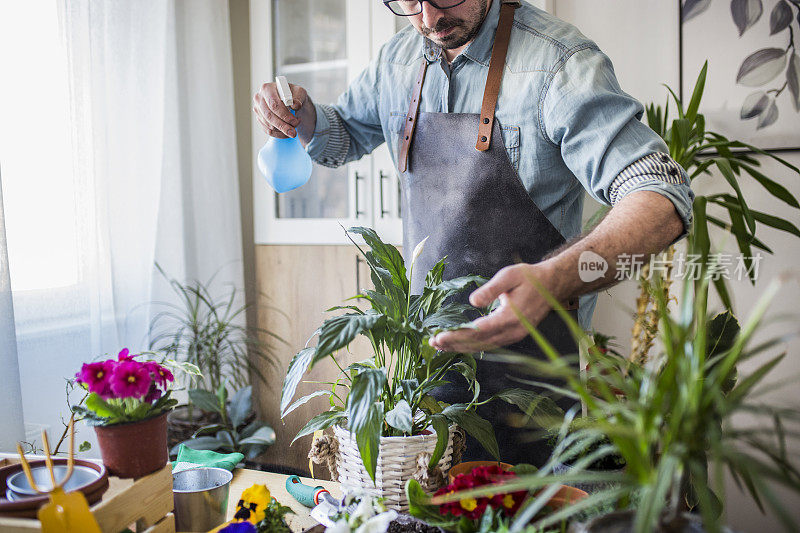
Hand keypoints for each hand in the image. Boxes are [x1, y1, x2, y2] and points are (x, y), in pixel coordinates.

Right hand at [252, 81, 314, 142]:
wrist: (290, 100)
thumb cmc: (293, 95)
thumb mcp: (300, 92)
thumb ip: (299, 98)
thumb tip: (295, 105)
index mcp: (267, 88)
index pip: (273, 104)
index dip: (284, 115)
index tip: (294, 121)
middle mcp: (259, 98)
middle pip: (269, 116)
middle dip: (283, 126)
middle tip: (294, 132)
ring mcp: (258, 110)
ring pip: (269, 125)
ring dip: (283, 130)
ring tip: (294, 128)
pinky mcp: (260, 119)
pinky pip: (268, 131)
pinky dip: (280, 134)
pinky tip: (287, 132)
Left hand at [428, 262, 564, 352]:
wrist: (552, 286)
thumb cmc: (529, 278)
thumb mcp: (510, 275)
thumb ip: (492, 289)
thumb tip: (473, 300)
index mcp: (512, 316)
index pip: (479, 330)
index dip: (458, 334)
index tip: (440, 335)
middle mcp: (513, 331)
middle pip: (478, 342)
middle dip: (454, 343)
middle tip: (433, 342)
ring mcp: (513, 336)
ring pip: (483, 346)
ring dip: (460, 346)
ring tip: (439, 346)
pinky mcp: (511, 336)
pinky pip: (489, 344)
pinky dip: (471, 345)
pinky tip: (457, 344)